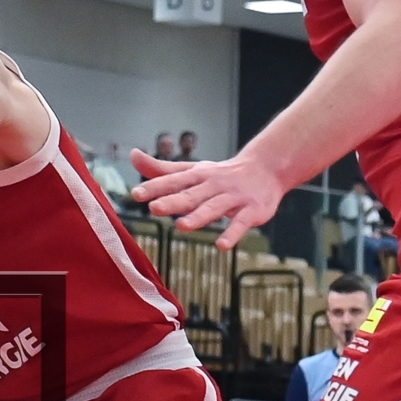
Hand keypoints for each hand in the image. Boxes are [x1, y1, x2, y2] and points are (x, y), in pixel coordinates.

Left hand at [128, 152, 286, 249]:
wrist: (266, 169)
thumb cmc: (221, 174)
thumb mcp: (192, 170)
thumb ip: (162, 170)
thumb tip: (134, 156)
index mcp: (197, 176)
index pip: (173, 181)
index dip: (155, 187)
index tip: (136, 194)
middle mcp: (214, 185)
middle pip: (191, 194)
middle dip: (173, 202)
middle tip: (154, 208)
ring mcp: (234, 198)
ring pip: (214, 208)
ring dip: (198, 217)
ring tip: (182, 226)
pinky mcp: (252, 211)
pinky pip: (241, 223)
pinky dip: (232, 234)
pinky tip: (222, 245)